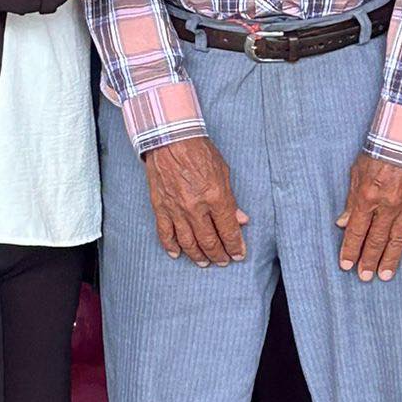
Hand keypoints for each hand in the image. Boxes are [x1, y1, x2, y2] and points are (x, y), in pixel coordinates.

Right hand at [144, 137, 247, 266]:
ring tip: (205, 262)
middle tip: (224, 261)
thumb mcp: (223, 172)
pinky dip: (171, 246)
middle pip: (209, 241)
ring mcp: (176, 209)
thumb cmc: (199, 152)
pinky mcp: (160, 207)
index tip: (239, 254)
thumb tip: (241, 220)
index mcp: (215, 197)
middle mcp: (196, 207)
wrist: (169, 139)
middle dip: (219, 255)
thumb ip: (231, 199)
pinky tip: (177, 254)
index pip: (228, 230)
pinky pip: (165, 233)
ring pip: (188, 243)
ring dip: (198, 256)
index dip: (235, 246)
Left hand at [336, 153, 401, 281]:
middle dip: (368, 260)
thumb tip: (343, 223)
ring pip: (396, 240)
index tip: (346, 265)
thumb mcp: (357, 172)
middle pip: (375, 240)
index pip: (356, 230)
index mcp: (367, 197)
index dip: (350, 249)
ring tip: (384, 276)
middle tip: (364, 277)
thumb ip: (351, 200)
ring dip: (389, 260)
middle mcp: (387, 205)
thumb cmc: (379, 151)